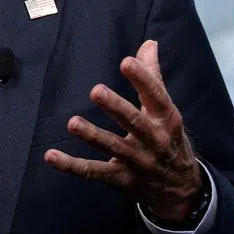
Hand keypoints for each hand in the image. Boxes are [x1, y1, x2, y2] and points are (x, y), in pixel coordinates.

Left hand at [43, 40, 203, 222]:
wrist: (182, 189)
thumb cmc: (169, 139)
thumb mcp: (165, 110)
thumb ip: (153, 77)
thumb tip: (149, 44)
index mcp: (166, 118)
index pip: (156, 96)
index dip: (143, 79)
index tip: (127, 62)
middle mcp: (153, 140)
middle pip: (134, 121)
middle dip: (115, 107)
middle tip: (96, 90)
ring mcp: (137, 161)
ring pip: (113, 147)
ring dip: (92, 135)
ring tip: (72, 123)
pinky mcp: (121, 178)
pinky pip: (93, 172)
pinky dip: (71, 166)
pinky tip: (51, 156)